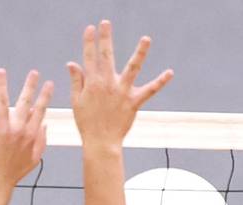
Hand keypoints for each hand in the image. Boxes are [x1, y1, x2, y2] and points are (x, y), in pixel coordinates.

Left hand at [0, 69, 52, 186]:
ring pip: (3, 103)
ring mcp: (4, 130)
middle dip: (30, 86)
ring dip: (2, 85)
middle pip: (25, 103)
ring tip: (2, 72)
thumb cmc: (16, 171)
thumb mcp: (35, 159)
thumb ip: (41, 141)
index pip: (40, 111)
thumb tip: (45, 124)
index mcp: (31, 135)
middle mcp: (19, 130)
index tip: (49, 83)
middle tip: (34, 72)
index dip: (45, 96)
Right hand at [67, 21, 172, 147]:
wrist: (101, 143)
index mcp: (92, 83)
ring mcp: (122, 92)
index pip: (89, 57)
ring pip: (132, 68)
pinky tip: (170, 73)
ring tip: (146, 38)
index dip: (89, 42)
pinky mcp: (134, 102)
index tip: (90, 29)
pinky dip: (160, 82)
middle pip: (107, 56)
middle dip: (105, 38)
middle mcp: (107, 84)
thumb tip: (72, 63)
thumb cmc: (87, 123)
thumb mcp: (77, 101)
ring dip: (140, 52)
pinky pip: (149, 90)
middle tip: (106, 22)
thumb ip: (77, 81)